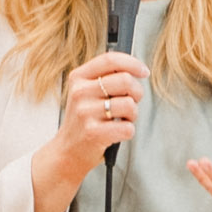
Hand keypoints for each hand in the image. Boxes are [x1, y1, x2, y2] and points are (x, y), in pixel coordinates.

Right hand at [31, 51, 147, 211]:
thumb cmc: (83, 121)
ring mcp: (85, 113)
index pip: (110, 59)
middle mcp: (80, 92)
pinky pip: (128, 127)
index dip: (132, 63)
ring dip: (132, 114)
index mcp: (78, 78)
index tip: (143, 71)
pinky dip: (128, 131)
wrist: (67, 152)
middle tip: (131, 102)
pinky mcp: (93, 133)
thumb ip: (105, 78)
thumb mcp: (86, 93)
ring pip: (129, 104)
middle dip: (136, 92)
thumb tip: (135, 69)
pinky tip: (117, 132)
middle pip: (125, 80)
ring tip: (121, 119)